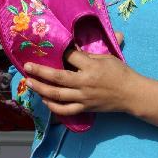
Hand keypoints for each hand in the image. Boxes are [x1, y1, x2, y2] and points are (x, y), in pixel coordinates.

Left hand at [23, 31, 137, 116]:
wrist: (131, 94)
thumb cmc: (120, 73)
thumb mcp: (107, 57)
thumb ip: (88, 54)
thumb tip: (72, 47)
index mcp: (91, 67)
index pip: (70, 57)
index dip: (59, 52)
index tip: (50, 48)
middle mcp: (84, 83)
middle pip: (57, 77)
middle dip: (39, 71)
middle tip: (27, 67)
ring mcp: (83, 97)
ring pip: (57, 95)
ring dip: (41, 89)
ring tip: (30, 83)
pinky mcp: (84, 108)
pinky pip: (65, 110)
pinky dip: (52, 106)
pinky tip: (44, 100)